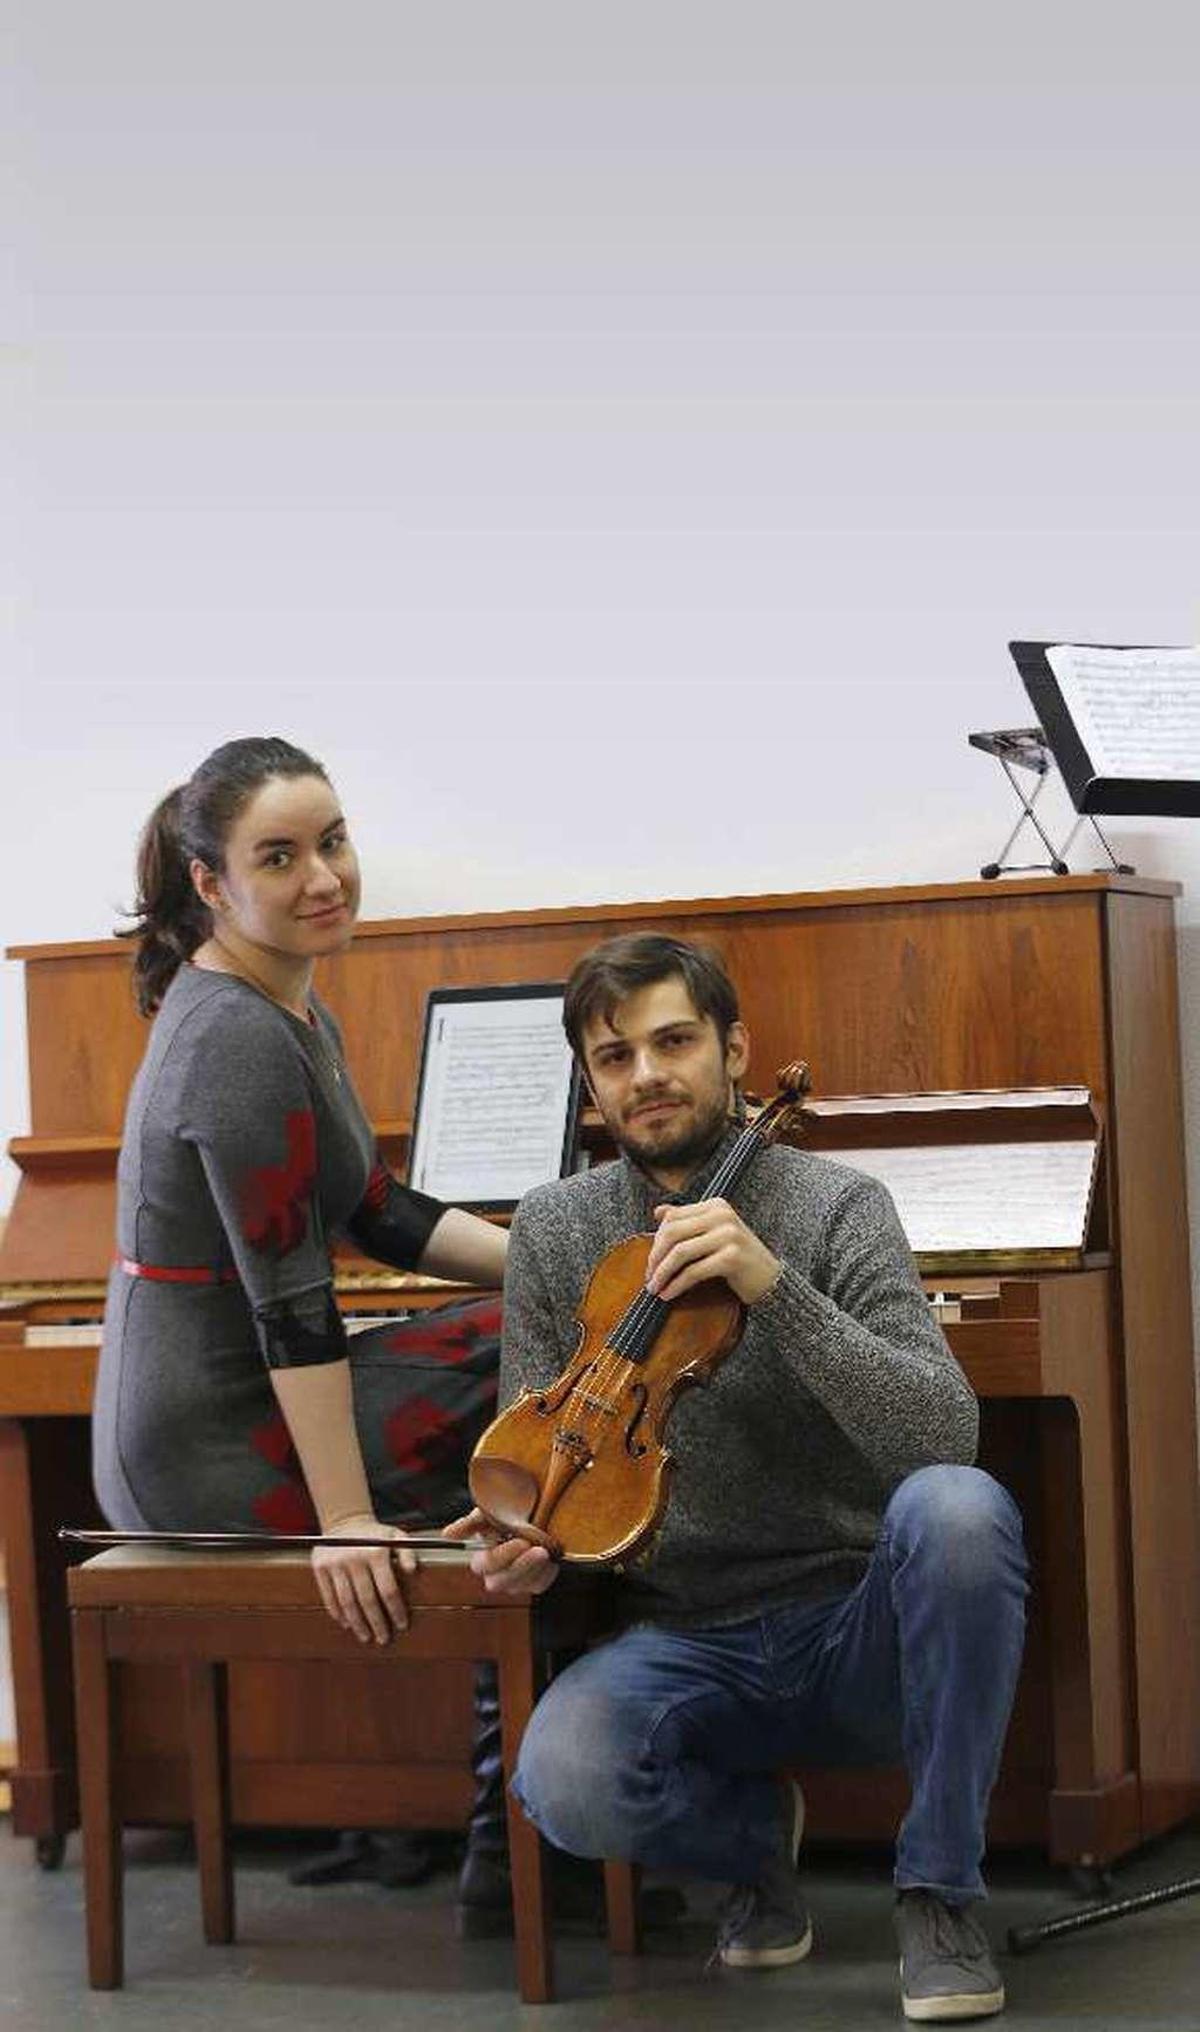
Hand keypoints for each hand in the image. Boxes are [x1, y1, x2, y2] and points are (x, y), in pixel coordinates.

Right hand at [311, 1514, 412, 1643]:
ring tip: (365, 1637)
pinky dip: (337, 1613)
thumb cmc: (375, 1534)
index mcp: (376, 1552)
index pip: (388, 1589)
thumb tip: (413, 1570)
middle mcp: (354, 1558)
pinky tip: (347, 1624)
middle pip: (367, 1599)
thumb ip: (407, 1552)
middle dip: (377, 1623)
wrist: (344, 1521)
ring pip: (347, 1602)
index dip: (395, 1610)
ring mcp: (335, 1563)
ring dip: (357, 1623)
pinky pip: (329, 1596)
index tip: (402, 1625)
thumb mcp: (396, 1535)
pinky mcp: (320, 1566)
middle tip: (383, 1639)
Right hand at [442, 1508, 559, 1597]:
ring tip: (546, 1549)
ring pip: (521, 1586)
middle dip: (519, 1566)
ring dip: (534, 1568)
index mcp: (484, 1559)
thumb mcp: (488, 1513)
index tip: (521, 1541)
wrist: (535, 1515)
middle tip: (536, 1548)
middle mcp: (498, 1574)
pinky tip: (551, 1556)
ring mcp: (517, 1582)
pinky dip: (546, 1571)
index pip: (484, 1565)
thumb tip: (447, 1534)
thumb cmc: (508, 1515)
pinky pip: (540, 1585)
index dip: (501, 1556)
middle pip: (500, 1582)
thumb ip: (469, 1524)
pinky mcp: (535, 1584)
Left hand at [646, 1197, 782, 1304]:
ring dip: (663, 1273)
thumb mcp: (713, 1234)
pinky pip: (694, 1271)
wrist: (770, 1280)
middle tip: (649, 1277)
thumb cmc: (739, 1259)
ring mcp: (729, 1235)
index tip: (650, 1261)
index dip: (656, 1240)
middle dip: (655, 1257)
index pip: (673, 1218)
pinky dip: (677, 1284)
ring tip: (655, 1288)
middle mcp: (722, 1215)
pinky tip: (669, 1294)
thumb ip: (688, 1222)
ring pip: (680, 1252)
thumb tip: (657, 1212)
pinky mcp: (732, 1258)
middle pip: (673, 1233)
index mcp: (716, 1205)